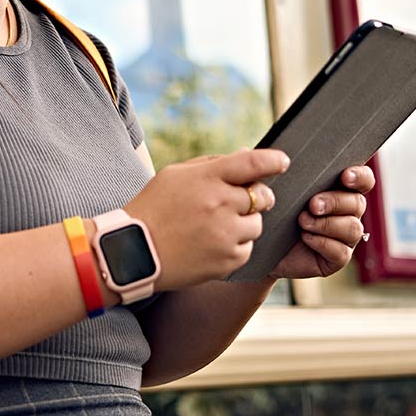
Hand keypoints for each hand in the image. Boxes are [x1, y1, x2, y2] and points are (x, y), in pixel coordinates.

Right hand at [123, 148, 289, 290]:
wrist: (132, 251)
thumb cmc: (154, 208)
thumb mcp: (176, 175)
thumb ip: (213, 164)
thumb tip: (248, 154)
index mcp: (207, 178)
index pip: (252, 163)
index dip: (273, 160)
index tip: (283, 161)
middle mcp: (220, 204)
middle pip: (262, 196)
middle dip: (259, 197)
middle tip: (241, 202)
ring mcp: (225, 234)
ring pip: (257, 225)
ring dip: (245, 223)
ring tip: (216, 227)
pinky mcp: (227, 260)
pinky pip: (247, 249)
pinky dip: (235, 246)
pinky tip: (211, 245)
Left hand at [269, 165, 374, 278]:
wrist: (264, 246)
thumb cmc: (274, 211)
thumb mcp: (278, 189)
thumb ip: (281, 170)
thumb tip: (266, 152)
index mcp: (340, 190)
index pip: (363, 180)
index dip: (360, 177)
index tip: (345, 176)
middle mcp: (348, 213)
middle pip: (358, 203)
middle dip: (335, 202)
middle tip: (312, 204)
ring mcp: (345, 237)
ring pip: (352, 228)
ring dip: (327, 224)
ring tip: (303, 221)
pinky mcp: (337, 258)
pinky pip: (342, 252)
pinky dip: (324, 243)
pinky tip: (305, 237)